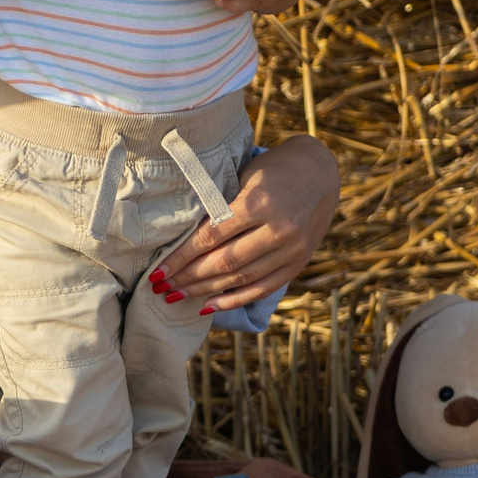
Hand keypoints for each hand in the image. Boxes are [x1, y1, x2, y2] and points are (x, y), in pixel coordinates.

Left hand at [147, 134, 338, 313]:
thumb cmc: (271, 170)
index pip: (211, 237)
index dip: (182, 258)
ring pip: (242, 278)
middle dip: (189, 277)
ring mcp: (292, 249)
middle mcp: (278, 229)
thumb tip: (182, 241)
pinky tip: (209, 306)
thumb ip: (220, 207)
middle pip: (225, 262)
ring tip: (178, 295)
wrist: (319, 171)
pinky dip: (234, 299)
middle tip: (161, 287)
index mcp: (258, 203)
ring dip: (205, 291)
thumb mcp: (243, 178)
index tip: (158, 272)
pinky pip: (263, 288)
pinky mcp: (299, 262)